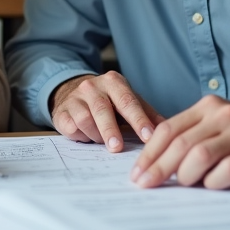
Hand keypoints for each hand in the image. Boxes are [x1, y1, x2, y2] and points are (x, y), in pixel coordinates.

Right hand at [50, 72, 164, 152]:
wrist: (73, 92)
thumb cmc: (108, 101)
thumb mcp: (128, 101)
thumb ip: (147, 113)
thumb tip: (168, 128)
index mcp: (114, 82)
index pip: (128, 101)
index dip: (138, 120)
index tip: (148, 136)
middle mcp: (92, 86)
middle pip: (102, 109)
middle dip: (111, 130)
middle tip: (117, 148)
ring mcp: (75, 98)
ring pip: (85, 119)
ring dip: (96, 135)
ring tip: (102, 141)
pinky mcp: (61, 112)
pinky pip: (70, 127)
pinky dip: (79, 136)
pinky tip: (85, 137)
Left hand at [131, 98, 229, 189]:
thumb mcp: (223, 124)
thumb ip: (195, 134)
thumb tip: (157, 162)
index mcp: (209, 106)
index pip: (168, 129)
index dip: (149, 153)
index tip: (136, 173)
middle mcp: (223, 115)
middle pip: (180, 143)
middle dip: (158, 167)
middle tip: (145, 186)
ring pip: (199, 155)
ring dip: (184, 175)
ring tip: (181, 187)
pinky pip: (227, 169)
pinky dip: (213, 182)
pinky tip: (211, 187)